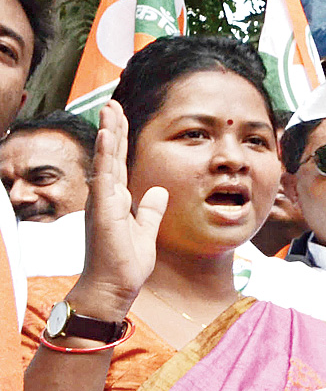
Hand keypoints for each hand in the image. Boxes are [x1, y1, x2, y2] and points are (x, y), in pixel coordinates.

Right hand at [72, 100, 167, 320]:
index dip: (120, 140)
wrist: (113, 288)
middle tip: (112, 102)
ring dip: (108, 132)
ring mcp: (102, 201)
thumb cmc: (126, 264)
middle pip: (110, 155)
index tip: (120, 118)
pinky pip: (104, 175)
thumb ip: (150, 211)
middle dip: (112, 128)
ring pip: (105, 159)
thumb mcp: (146, 231)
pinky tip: (106, 134)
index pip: (118, 162)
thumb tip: (157, 191)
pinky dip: (105, 154)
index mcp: (116, 200)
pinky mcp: (102, 209)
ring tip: (109, 107)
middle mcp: (106, 196)